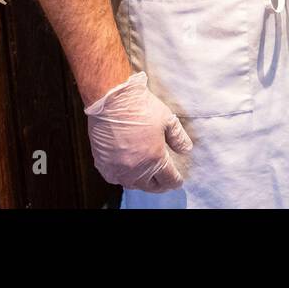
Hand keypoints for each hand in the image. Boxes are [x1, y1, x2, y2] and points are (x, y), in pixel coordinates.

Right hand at [83, 71, 192, 191]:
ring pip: (132, 184)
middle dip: (160, 184)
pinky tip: (126, 170)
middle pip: (151, 187)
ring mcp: (117, 169)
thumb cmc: (140, 108)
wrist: (113, 100)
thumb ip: (179, 138)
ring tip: (146, 175)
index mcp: (155, 160)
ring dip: (141, 182)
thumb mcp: (168, 120)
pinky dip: (122, 177)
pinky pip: (115, 178)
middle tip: (164, 180)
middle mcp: (135, 170)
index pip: (169, 181)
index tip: (177, 180)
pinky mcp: (102, 164)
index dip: (175, 181)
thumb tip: (186, 150)